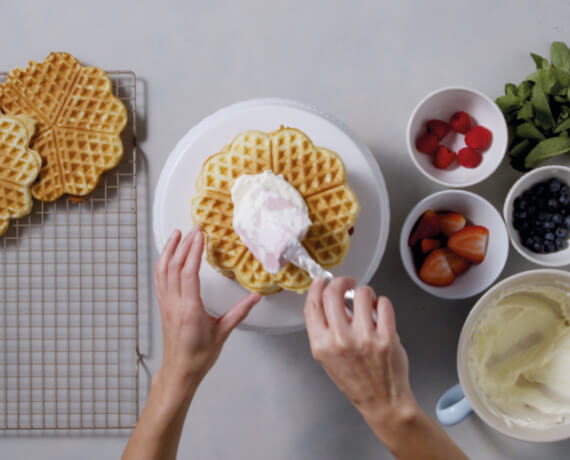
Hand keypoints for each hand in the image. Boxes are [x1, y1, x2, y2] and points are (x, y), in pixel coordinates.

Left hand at [153, 228, 261, 401]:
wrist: (180, 371)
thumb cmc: (199, 355)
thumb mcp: (223, 333)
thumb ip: (239, 312)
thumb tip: (255, 297)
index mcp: (190, 310)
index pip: (188, 274)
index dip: (193, 251)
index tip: (200, 235)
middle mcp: (174, 304)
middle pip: (174, 267)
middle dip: (184, 245)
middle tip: (194, 229)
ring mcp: (166, 304)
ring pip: (162, 270)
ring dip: (169, 250)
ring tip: (177, 234)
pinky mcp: (163, 305)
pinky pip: (159, 279)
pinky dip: (162, 262)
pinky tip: (167, 254)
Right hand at [304, 277, 415, 427]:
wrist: (381, 400)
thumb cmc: (354, 379)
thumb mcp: (327, 357)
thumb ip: (325, 328)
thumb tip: (330, 298)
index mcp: (321, 344)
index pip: (312, 305)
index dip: (317, 286)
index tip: (323, 280)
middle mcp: (340, 340)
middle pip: (333, 293)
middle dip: (342, 281)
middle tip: (349, 282)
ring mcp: (364, 338)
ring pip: (362, 294)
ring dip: (366, 292)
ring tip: (368, 302)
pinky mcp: (387, 338)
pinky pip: (384, 304)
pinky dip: (382, 303)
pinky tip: (381, 312)